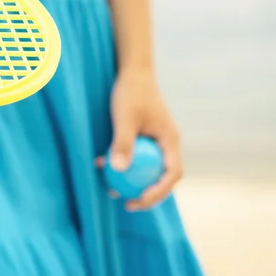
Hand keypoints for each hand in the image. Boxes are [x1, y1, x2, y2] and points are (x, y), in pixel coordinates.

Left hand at [98, 68, 182, 210]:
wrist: (132, 71)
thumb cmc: (131, 92)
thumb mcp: (125, 118)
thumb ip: (122, 143)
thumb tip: (117, 171)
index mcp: (171, 139)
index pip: (172, 173)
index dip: (159, 191)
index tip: (139, 200)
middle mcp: (168, 143)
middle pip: (164, 176)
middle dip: (148, 194)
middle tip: (128, 203)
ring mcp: (157, 140)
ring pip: (150, 168)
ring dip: (134, 180)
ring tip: (112, 189)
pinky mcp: (145, 136)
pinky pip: (139, 157)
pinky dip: (124, 163)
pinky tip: (102, 166)